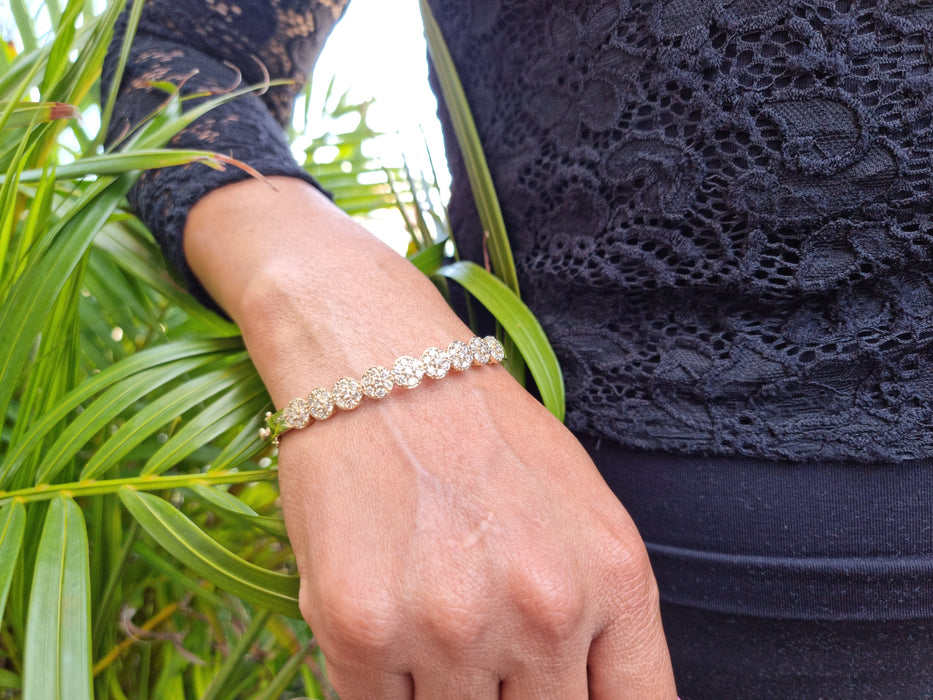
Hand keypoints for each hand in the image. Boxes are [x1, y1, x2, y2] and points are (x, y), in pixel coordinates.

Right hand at [184, 177, 675, 697]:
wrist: (381, 370)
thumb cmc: (481, 434)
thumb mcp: (582, 514)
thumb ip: (600, 619)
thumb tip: (583, 694)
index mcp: (613, 581)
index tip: (564, 699)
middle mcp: (542, 612)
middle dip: (511, 698)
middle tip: (481, 647)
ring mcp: (451, 626)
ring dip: (441, 688)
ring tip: (430, 615)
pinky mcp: (361, 630)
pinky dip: (383, 684)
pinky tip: (386, 621)